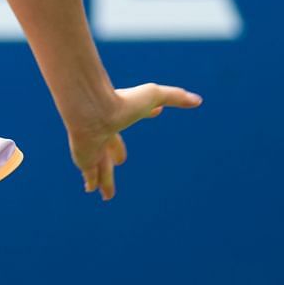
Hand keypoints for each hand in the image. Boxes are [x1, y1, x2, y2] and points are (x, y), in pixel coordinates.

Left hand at [65, 83, 202, 200]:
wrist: (93, 110)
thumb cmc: (123, 102)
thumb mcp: (154, 96)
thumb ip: (175, 97)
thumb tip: (198, 100)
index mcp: (117, 116)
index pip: (135, 115)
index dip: (147, 114)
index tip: (156, 113)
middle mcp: (103, 132)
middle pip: (111, 146)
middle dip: (115, 154)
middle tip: (120, 161)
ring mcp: (92, 146)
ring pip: (100, 165)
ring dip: (104, 175)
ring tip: (106, 188)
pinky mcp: (85, 159)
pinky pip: (90, 174)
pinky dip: (92, 180)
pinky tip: (91, 188)